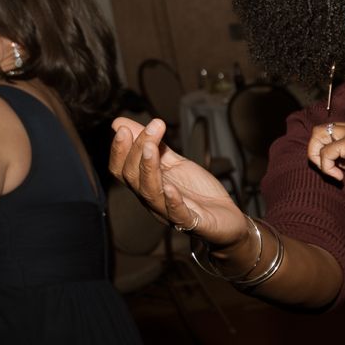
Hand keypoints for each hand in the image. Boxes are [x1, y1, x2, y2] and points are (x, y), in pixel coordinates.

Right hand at [109, 117, 248, 245]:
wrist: (226, 219)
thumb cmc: (198, 193)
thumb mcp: (175, 163)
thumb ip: (153, 145)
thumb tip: (120, 123)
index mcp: (146, 185)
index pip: (122, 169)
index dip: (118, 150)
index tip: (122, 128)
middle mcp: (153, 200)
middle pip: (134, 177)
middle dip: (137, 151)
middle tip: (149, 128)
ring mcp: (170, 213)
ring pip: (150, 193)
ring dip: (149, 169)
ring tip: (151, 148)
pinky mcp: (192, 222)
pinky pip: (178, 214)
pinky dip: (172, 200)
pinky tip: (171, 187)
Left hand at [307, 119, 344, 201]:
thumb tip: (328, 159)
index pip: (330, 131)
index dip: (325, 149)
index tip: (335, 167)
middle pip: (320, 129)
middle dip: (316, 151)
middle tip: (327, 169)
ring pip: (318, 134)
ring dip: (317, 156)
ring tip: (331, 171)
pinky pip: (325, 152)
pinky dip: (326, 167)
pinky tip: (339, 177)